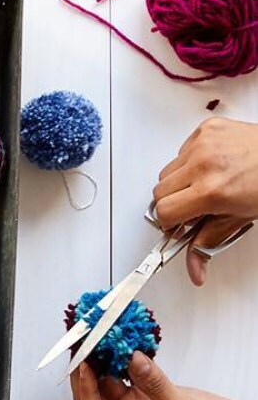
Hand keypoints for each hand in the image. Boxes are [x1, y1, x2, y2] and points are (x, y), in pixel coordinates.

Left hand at [71, 353, 252, 399]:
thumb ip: (153, 383)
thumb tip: (132, 359)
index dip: (86, 389)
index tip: (84, 366)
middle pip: (95, 399)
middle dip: (87, 375)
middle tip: (84, 349)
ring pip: (108, 386)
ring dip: (104, 365)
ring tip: (99, 343)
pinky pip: (128, 379)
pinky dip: (123, 364)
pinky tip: (120, 349)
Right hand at [153, 116, 257, 284]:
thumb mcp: (240, 219)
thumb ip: (208, 245)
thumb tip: (194, 271)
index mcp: (211, 191)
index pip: (163, 211)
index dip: (169, 221)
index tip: (178, 223)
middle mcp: (203, 164)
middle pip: (159, 191)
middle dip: (172, 202)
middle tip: (194, 205)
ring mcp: (203, 143)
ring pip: (167, 171)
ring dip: (179, 181)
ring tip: (205, 183)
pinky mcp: (206, 128)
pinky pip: (181, 150)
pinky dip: (191, 160)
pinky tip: (211, 164)